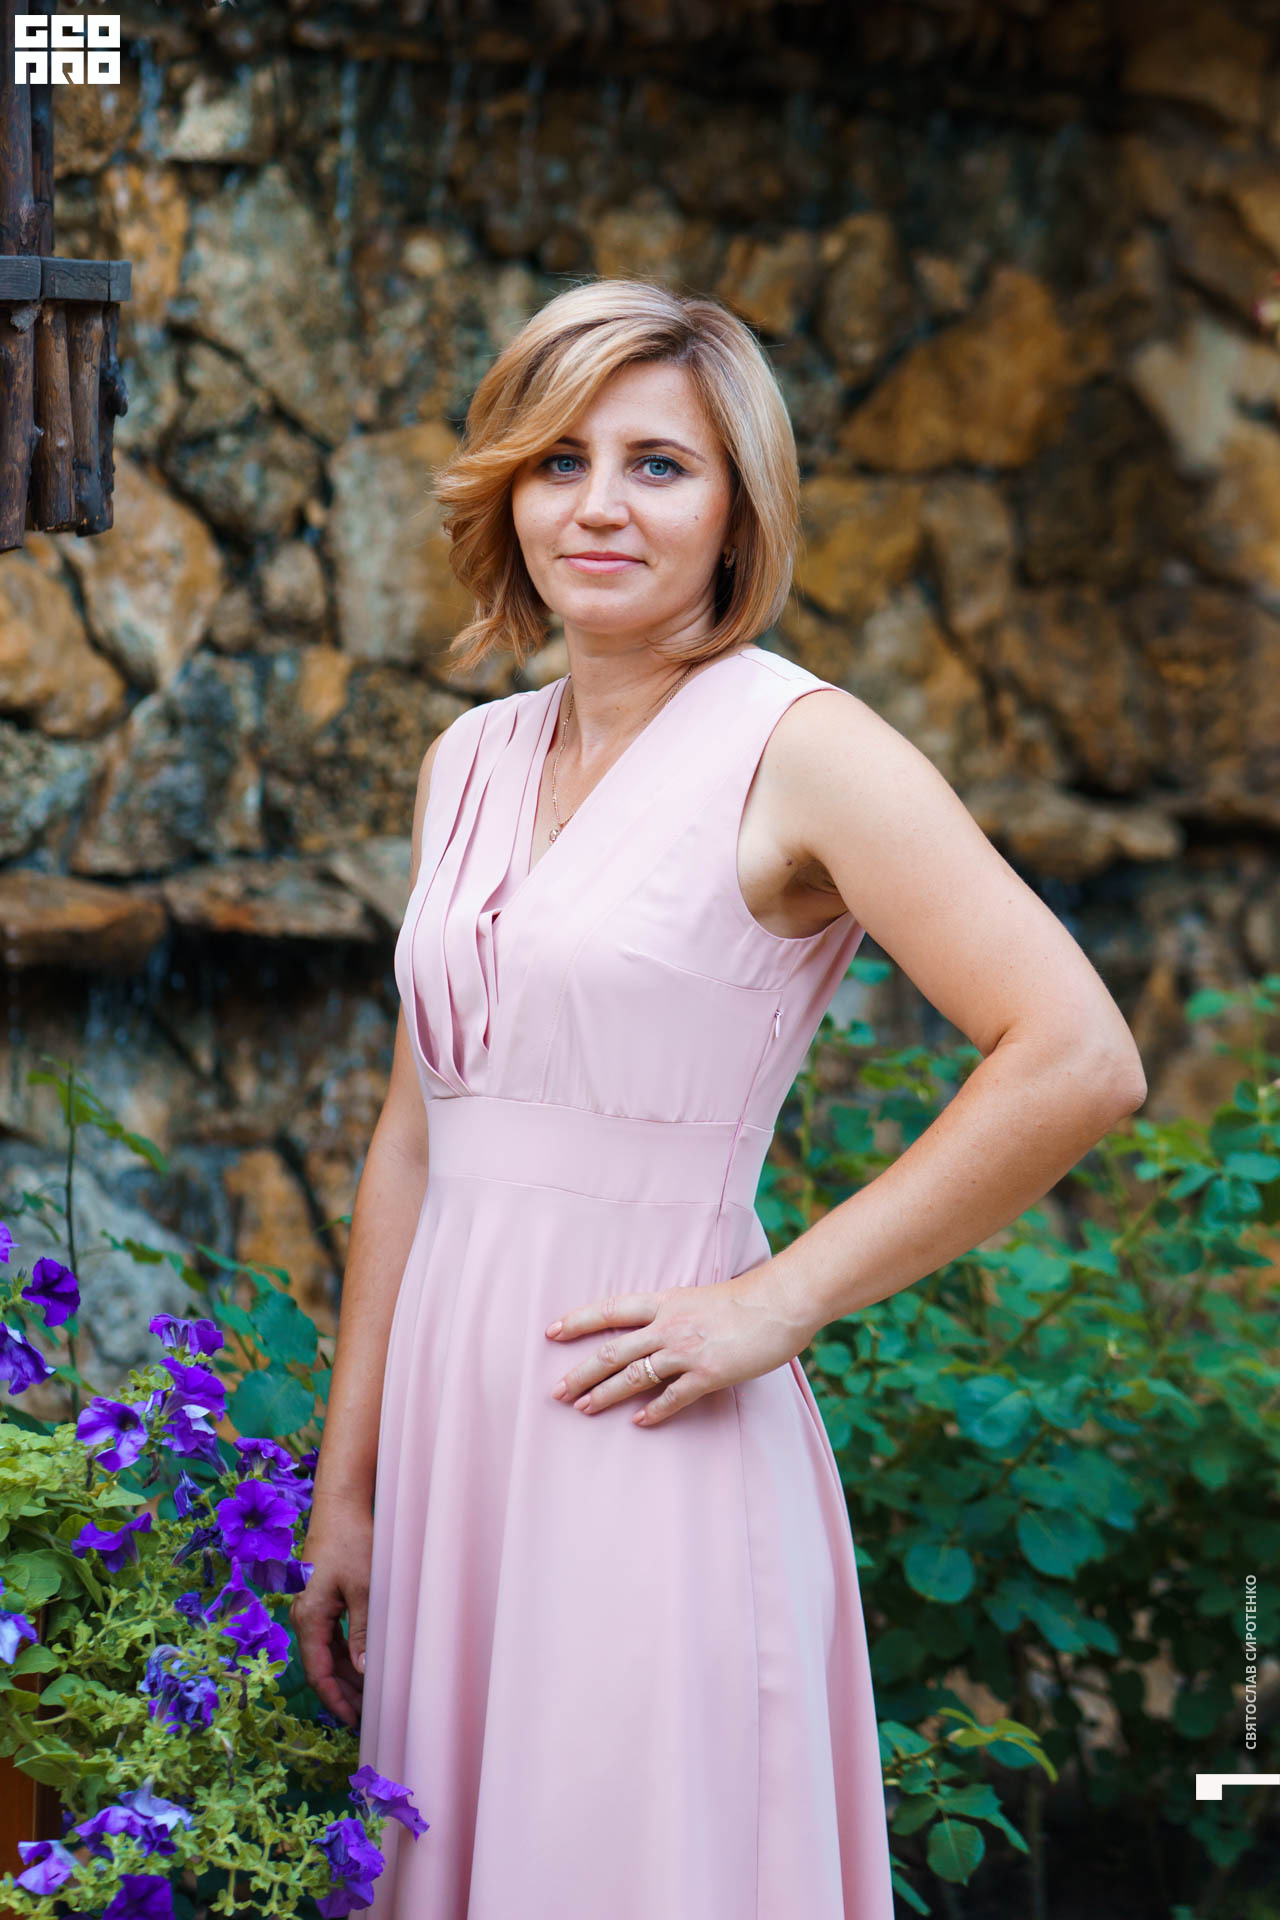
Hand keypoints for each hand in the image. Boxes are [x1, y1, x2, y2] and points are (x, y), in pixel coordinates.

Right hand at [291, 1496, 372, 1727]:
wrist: (341, 1506)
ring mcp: (313, 1608)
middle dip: (344, 1692)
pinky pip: (334, 1636)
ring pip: (329, 1653)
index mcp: (309, 1617)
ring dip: (348, 1674)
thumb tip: (365, 1673)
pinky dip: (348, 1653)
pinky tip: (367, 1664)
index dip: (335, 1700)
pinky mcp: (324, 1599)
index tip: (354, 1721)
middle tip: (371, 1714)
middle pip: (322, 1666)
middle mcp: (305, 1616)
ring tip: (372, 1696)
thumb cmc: (353, 1543)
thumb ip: (363, 1632)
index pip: (317, 1673)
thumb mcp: (365, 1589)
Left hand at [544, 1262, 817, 1427]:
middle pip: (613, 1349)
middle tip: (556, 1391)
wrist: (780, 1302)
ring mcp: (686, 1350)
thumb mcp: (698, 1297)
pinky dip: (653, 1412)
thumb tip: (653, 1330)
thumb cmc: (745, 1298)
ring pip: (634, 1375)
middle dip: (581, 1371)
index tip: (551, 1332)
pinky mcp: (708, 1374)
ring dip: (605, 1394)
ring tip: (583, 1408)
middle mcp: (668, 1324)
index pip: (610, 1309)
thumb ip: (672, 1313)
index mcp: (665, 1301)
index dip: (578, 1320)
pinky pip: (673, 1397)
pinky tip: (638, 1422)